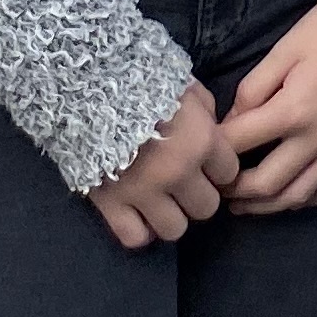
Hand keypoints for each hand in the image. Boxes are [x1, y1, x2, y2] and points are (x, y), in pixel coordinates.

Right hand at [84, 84, 240, 249]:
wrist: (88, 82)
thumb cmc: (141, 78)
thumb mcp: (185, 85)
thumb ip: (206, 111)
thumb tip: (213, 132)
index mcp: (201, 140)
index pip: (228, 174)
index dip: (218, 169)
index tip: (207, 164)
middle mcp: (178, 172)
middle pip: (206, 207)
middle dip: (197, 195)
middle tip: (182, 183)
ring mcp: (144, 192)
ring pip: (175, 229)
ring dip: (170, 216)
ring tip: (159, 200)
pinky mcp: (110, 204)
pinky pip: (135, 238)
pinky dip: (139, 230)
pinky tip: (136, 214)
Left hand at [216, 0, 316, 215]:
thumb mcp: (284, 49)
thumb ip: (253, 88)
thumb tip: (232, 120)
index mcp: (292, 110)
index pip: (240, 142)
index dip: (215, 150)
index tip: (201, 152)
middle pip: (266, 183)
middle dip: (235, 192)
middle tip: (216, 188)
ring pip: (299, 196)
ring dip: (266, 207)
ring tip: (244, 206)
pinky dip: (312, 201)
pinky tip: (294, 199)